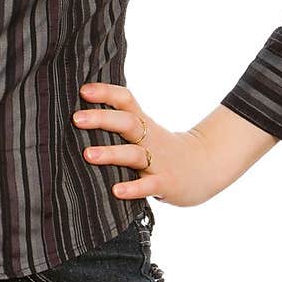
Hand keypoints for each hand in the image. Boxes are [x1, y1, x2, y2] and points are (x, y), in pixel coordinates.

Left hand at [73, 82, 209, 207]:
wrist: (205, 167)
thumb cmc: (163, 149)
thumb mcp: (146, 130)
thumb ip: (120, 123)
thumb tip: (79, 116)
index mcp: (143, 123)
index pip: (126, 100)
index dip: (106, 92)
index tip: (83, 90)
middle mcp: (149, 138)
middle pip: (127, 123)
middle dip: (102, 119)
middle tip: (76, 118)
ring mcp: (158, 161)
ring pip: (134, 154)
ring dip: (111, 153)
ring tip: (88, 155)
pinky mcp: (166, 183)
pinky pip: (149, 185)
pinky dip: (133, 188)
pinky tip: (117, 191)